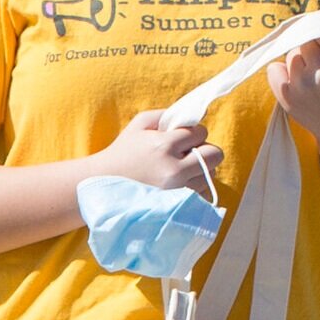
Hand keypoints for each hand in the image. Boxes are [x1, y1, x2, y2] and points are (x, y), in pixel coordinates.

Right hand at [95, 110, 221, 197]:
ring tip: (180, 168)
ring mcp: (178, 190)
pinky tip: (180, 183)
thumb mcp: (139, 124)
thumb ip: (167, 114)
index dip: (193, 132)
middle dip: (204, 150)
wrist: (105, 184)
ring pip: (211, 173)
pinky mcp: (178, 205)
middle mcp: (174, 169)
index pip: (201, 132)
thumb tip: (197, 114)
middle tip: (188, 152)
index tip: (182, 137)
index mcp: (164, 145)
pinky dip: (196, 185)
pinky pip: (203, 192)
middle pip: (214, 154)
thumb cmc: (123, 151)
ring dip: (200, 168)